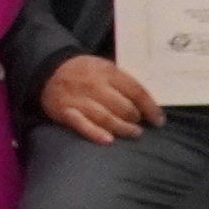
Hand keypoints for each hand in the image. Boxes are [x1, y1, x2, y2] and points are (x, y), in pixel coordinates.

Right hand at [37, 53, 156, 141]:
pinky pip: (82, 124)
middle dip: (135, 118)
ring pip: (106, 117)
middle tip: (139, 124)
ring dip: (124, 128)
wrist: (49, 70)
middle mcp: (95, 85)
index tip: (158, 120)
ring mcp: (80, 99)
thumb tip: (149, 103)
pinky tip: (107, 140)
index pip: (136, 91)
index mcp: (108, 72)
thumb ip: (123, 82)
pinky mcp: (66, 112)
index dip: (150, 107)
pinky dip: (95, 133)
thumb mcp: (105, 67)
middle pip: (123, 106)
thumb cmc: (85, 72)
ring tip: (134, 133)